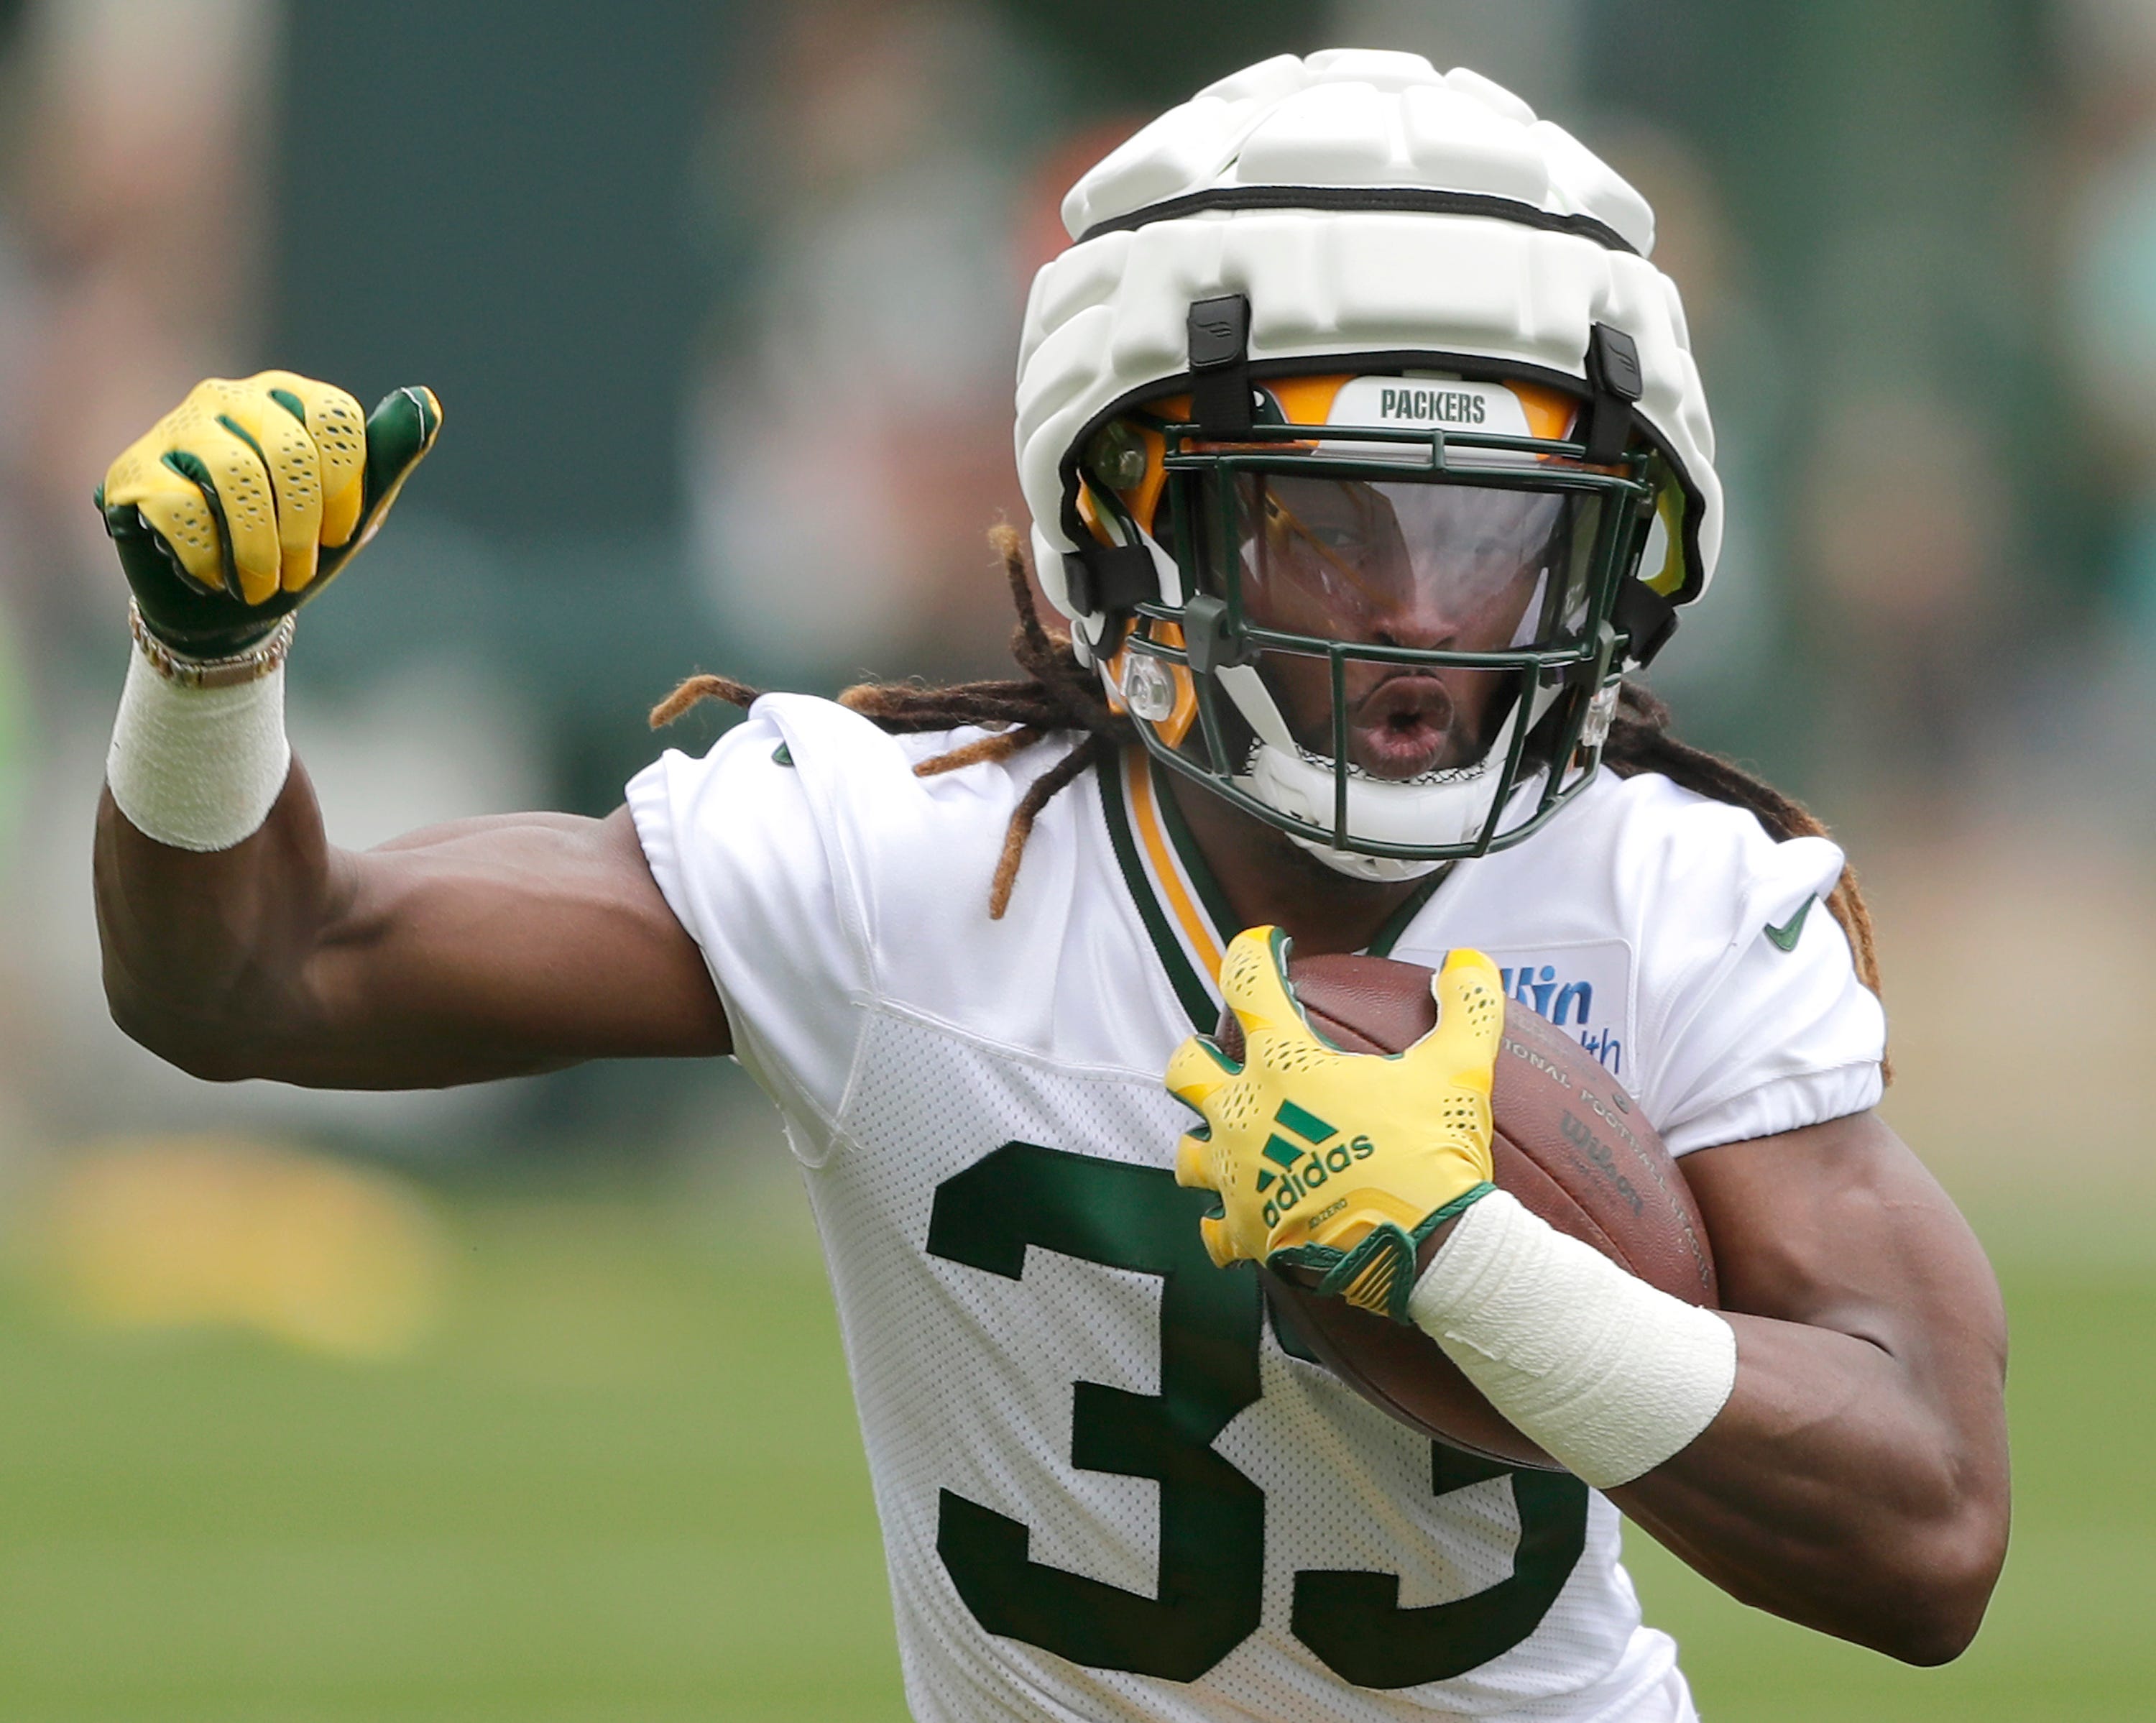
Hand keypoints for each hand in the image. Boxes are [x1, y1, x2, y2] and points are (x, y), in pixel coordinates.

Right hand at [98, 372, 440, 656]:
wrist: (225, 603)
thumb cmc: (295, 546)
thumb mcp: (354, 510)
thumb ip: (389, 455)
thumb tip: (425, 400)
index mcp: (290, 398)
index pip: (336, 419)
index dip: (345, 490)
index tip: (339, 537)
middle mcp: (232, 398)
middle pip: (288, 451)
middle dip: (302, 529)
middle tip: (299, 574)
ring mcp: (178, 428)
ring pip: (235, 475)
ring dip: (257, 547)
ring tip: (261, 586)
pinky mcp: (132, 470)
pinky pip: (180, 506)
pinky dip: (207, 556)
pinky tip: (213, 577)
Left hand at [1167, 926, 1503, 1319]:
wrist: (1426, 1249)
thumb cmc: (1432, 1153)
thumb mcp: (1460, 1069)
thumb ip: (1466, 1007)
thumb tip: (1468, 960)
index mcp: (1285, 1066)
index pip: (1248, 984)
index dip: (1255, 954)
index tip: (1269, 948)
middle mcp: (1244, 1116)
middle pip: (1187, 1068)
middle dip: (1199, 1056)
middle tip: (1226, 1057)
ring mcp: (1238, 1178)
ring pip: (1187, 1153)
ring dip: (1204, 1143)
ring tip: (1230, 1143)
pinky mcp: (1247, 1233)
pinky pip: (1213, 1230)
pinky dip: (1224, 1224)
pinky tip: (1243, 1218)